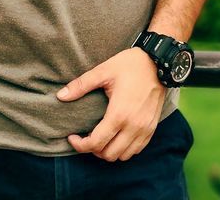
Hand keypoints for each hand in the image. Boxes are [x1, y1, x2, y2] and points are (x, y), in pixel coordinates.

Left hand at [55, 47, 166, 161]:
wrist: (158, 62)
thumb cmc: (130, 65)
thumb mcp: (103, 71)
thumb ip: (81, 85)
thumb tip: (60, 96)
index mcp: (119, 114)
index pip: (96, 143)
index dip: (80, 145)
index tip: (72, 137)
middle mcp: (133, 126)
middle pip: (109, 154)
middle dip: (93, 149)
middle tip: (85, 137)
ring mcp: (144, 129)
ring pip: (123, 156)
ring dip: (109, 151)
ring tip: (100, 137)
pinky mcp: (152, 128)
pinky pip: (136, 150)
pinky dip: (124, 149)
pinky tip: (116, 136)